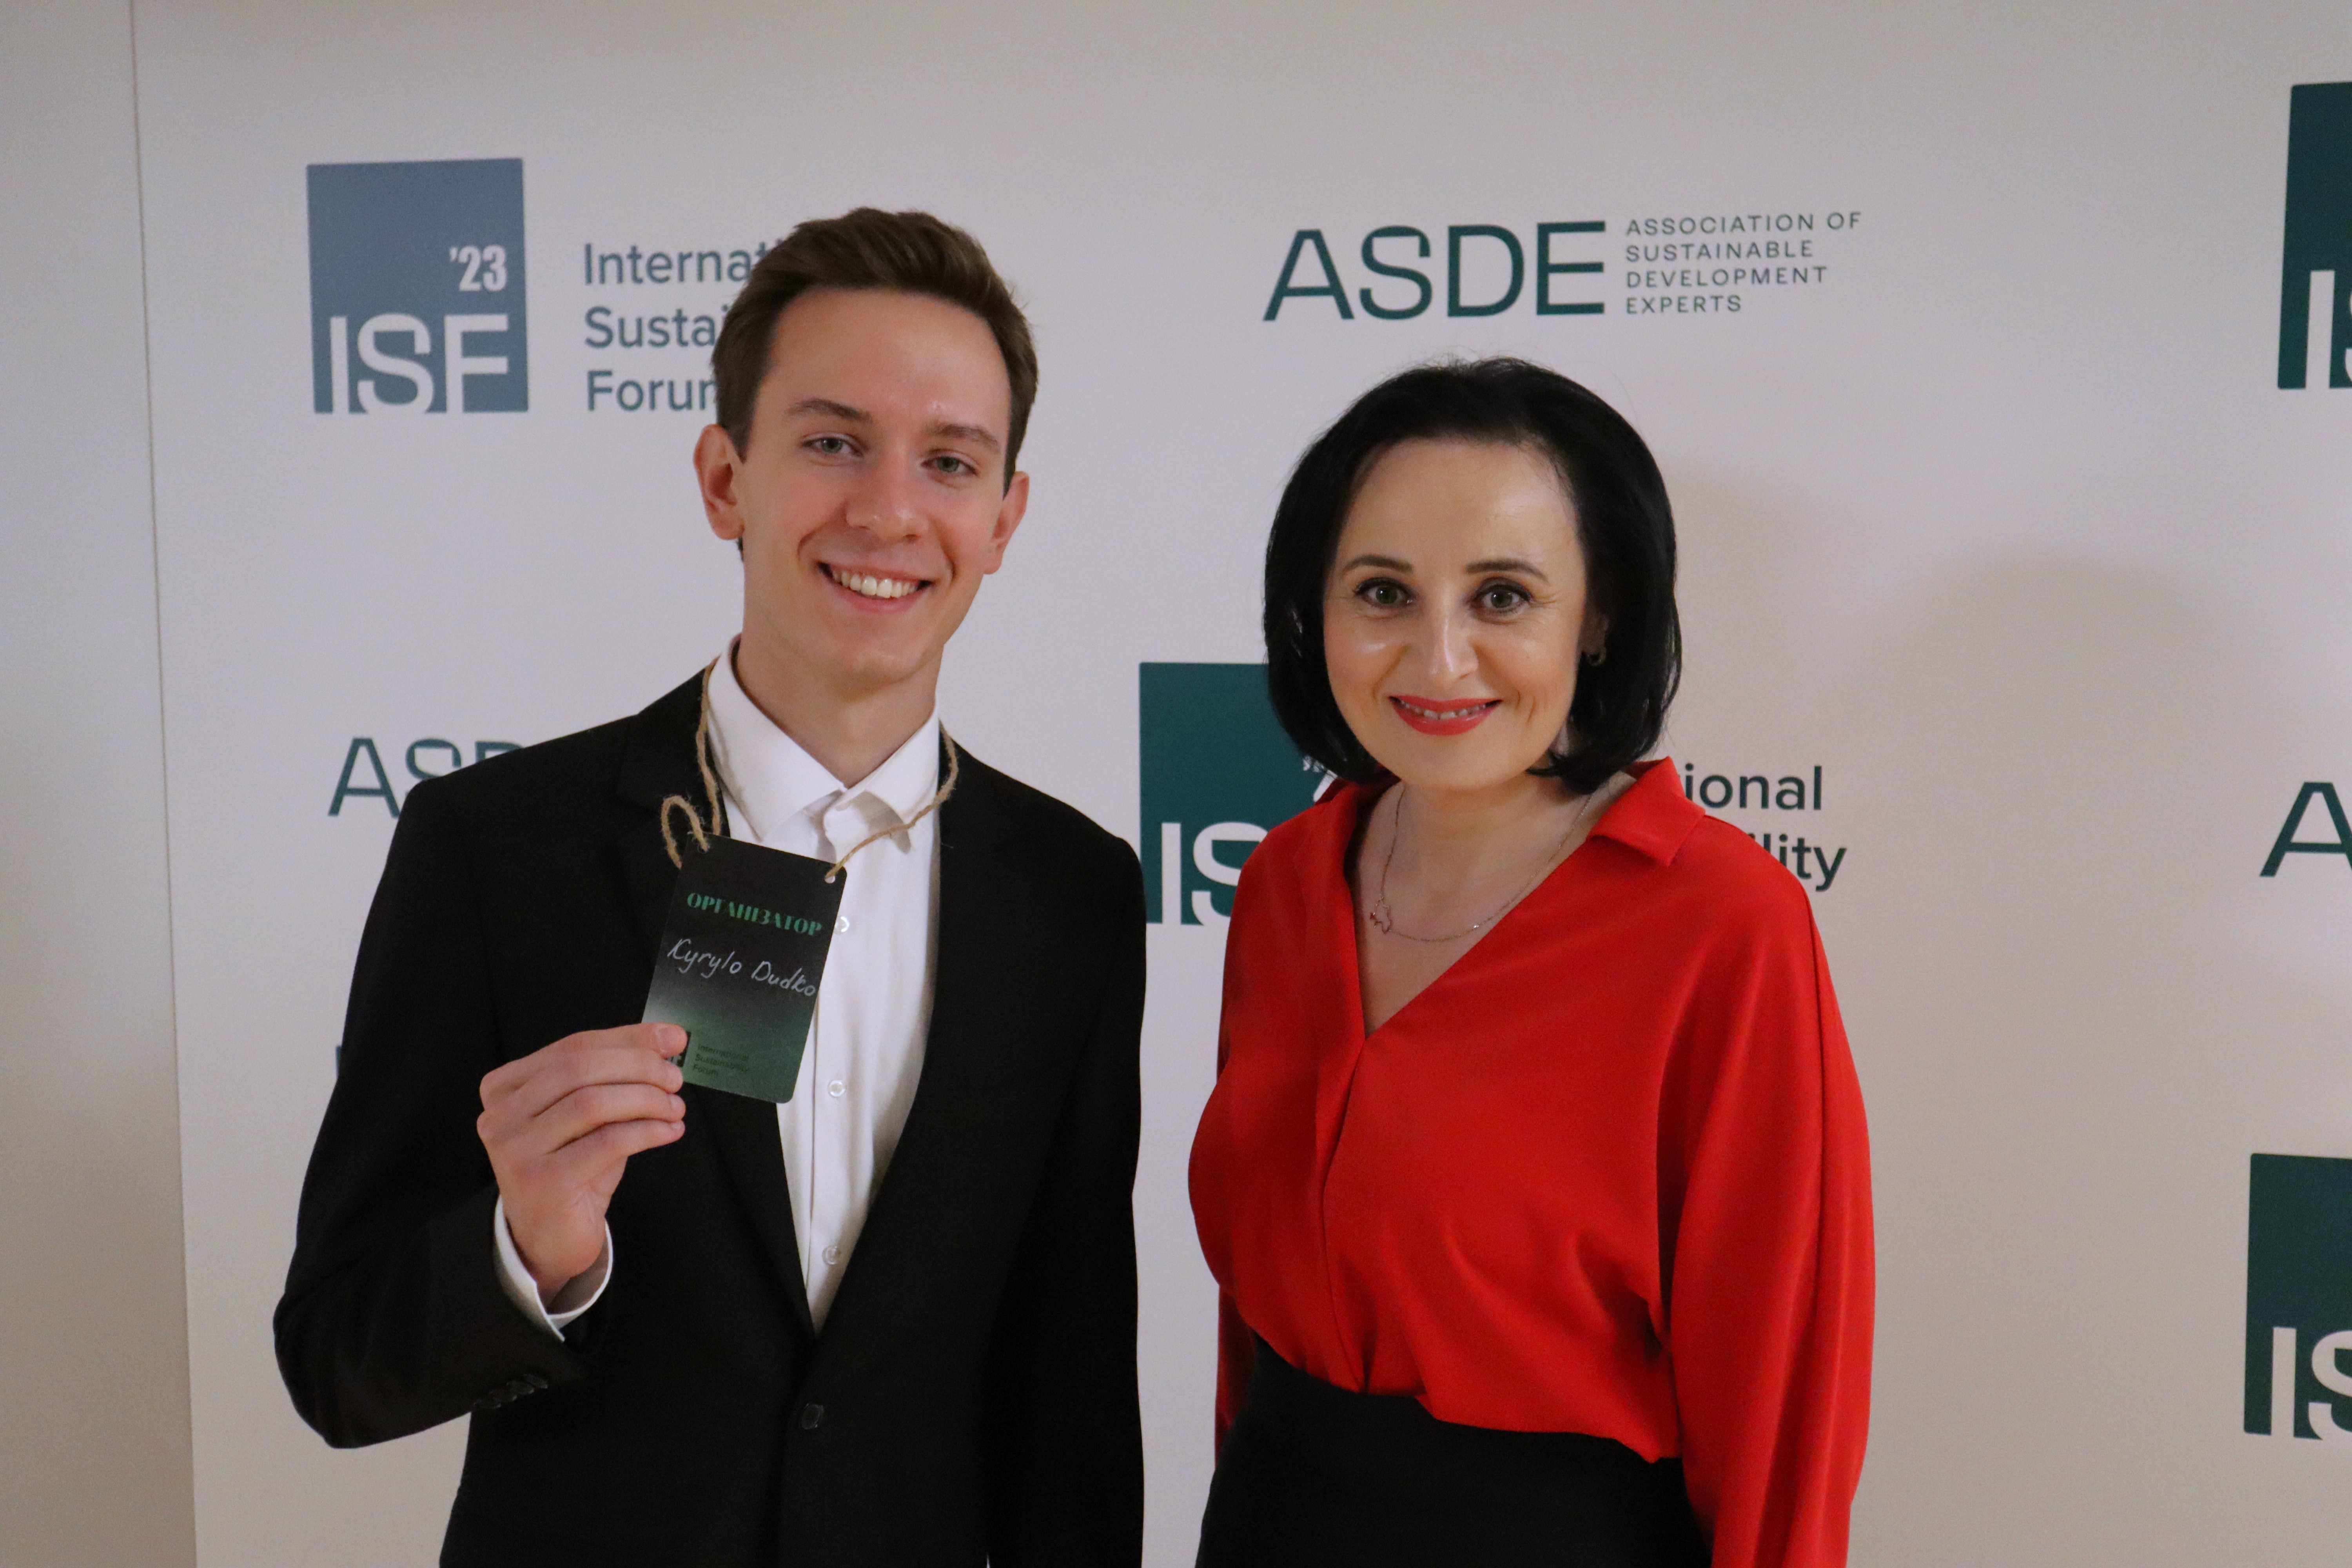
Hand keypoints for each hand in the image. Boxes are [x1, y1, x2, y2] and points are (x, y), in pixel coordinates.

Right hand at [478, 1022, 687, 1300]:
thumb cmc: (573, 1168)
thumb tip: (668, 1038)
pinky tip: (669, 1132)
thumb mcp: (592, 1116)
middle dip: (638, 1066)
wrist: (549, 1237)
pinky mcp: (541, 1181)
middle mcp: (501, 1114)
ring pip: (591, 1102)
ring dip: (646, 1099)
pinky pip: (606, 1142)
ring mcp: (516, 1148)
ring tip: (675, 1108)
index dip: (628, 1038)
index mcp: (506, 1086)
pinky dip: (646, 1131)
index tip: (673, 1038)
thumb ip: (617, 1075)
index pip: (573, 1046)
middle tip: (675, 1079)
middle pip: (579, 1068)